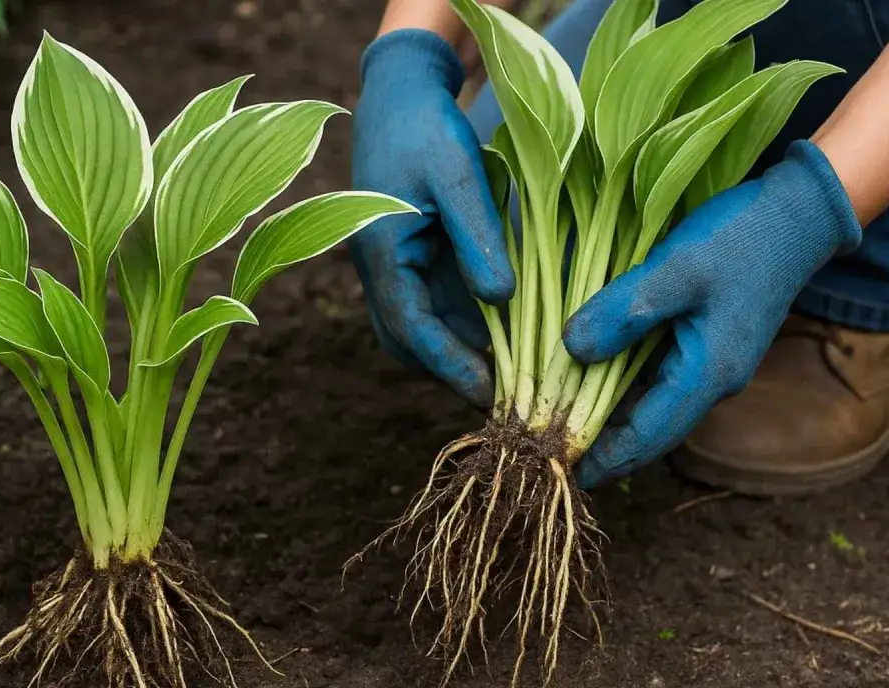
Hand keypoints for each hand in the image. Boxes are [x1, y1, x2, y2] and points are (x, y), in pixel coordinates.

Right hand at [349, 29, 514, 407]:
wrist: (399, 91)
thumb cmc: (425, 124)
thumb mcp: (458, 174)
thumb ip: (478, 239)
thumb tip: (503, 301)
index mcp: (378, 250)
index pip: (410, 327)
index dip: (450, 365)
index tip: (490, 394)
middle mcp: (377, 266)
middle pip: (406, 342)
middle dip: (450, 372)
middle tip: (505, 396)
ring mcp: (391, 263)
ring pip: (419, 328)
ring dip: (458, 351)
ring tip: (511, 373)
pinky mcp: (409, 256)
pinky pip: (433, 303)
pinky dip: (464, 324)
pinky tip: (506, 332)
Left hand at [563, 140, 862, 486]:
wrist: (797, 214)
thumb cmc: (739, 238)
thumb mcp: (676, 269)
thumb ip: (624, 311)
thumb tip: (572, 350)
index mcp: (707, 375)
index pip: (646, 438)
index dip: (601, 459)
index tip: (555, 471)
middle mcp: (711, 381)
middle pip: (648, 431)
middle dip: (600, 447)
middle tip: (545, 453)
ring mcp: (710, 364)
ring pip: (651, 406)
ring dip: (609, 418)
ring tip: (557, 423)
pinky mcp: (705, 344)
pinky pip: (656, 379)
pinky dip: (621, 385)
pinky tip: (587, 378)